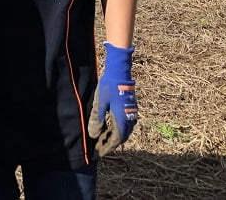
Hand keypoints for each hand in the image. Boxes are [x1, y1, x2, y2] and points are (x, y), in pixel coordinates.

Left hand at [88, 42, 138, 156]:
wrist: (120, 72)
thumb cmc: (108, 86)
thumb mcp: (99, 103)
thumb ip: (96, 120)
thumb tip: (93, 136)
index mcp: (122, 119)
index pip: (116, 140)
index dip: (107, 148)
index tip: (99, 153)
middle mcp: (129, 118)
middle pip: (121, 137)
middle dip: (110, 144)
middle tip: (99, 148)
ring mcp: (132, 113)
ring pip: (124, 131)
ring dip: (114, 137)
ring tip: (102, 139)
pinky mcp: (131, 108)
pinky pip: (126, 124)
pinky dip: (117, 129)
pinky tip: (109, 127)